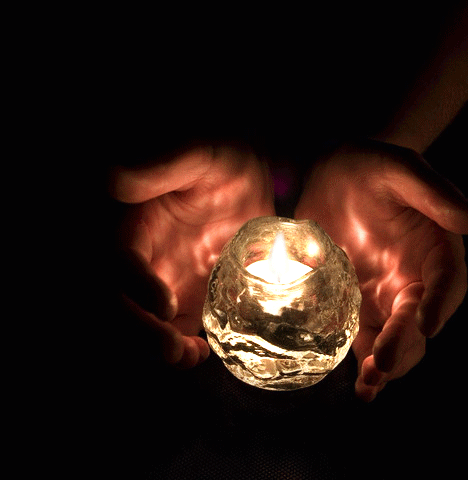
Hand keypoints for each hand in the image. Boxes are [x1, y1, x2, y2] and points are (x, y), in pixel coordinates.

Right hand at [110, 143, 274, 367]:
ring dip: (160, 347)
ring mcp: (164, 281)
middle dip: (141, 331)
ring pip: (146, 323)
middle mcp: (143, 260)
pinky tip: (203, 353)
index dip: (136, 284)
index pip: (119, 260)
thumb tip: (116, 180)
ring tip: (188, 357)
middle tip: (171, 349)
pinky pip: (176, 329)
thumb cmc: (221, 162)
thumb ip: (163, 167)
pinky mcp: (187, 296)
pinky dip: (183, 347)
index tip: (166, 304)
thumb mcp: (198, 155)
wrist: (250, 183)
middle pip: (122, 303)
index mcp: (134, 226)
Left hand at [294, 141, 467, 400]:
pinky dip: (361, 357)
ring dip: (386, 362)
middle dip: (406, 342)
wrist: (333, 174)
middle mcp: (417, 276)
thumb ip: (437, 194)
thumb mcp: (400, 169)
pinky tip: (358, 381)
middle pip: (420, 317)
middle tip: (385, 363)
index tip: (426, 323)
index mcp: (436, 246)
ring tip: (371, 385)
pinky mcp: (359, 300)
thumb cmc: (371, 165)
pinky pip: (363, 333)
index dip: (440, 302)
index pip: (447, 279)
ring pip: (395, 335)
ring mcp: (387, 292)